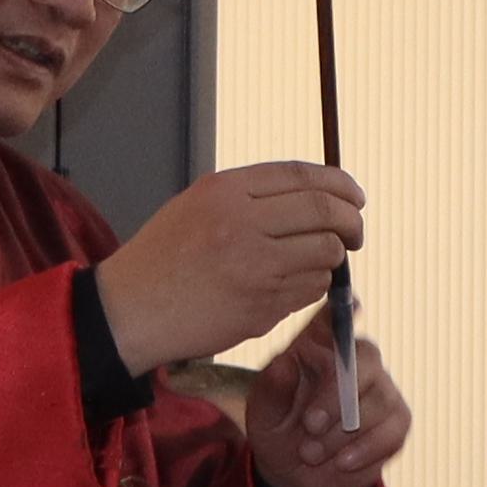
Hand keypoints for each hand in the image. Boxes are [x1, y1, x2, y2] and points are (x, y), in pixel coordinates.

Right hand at [92, 163, 366, 372]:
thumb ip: (252, 195)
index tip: (355, 198)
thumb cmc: (165, 257)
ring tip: (314, 261)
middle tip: (355, 233)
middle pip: (326, 213)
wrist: (130, 310)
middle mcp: (242, 223)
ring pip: (326, 254)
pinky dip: (313, 286)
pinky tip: (290, 285)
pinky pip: (311, 290)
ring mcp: (254, 267)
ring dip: (331, 258)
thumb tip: (319, 194)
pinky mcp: (261, 306)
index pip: (305, 176)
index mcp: (226, 190)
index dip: (341, 185)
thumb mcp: (197, 204)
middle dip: (352, 223)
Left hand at [238, 306, 409, 486]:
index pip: (335, 316)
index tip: (350, 304)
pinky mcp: (397, 420)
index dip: (344, 307)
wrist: (297, 477)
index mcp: (317, 346)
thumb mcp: (262, 414)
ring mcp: (381, 389)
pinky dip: (365, 450)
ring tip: (310, 453)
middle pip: (364, 358)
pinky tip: (341, 463)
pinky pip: (392, 431)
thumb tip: (285, 363)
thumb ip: (271, 390)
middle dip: (338, 395)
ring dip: (342, 433)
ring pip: (378, 400)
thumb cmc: (278, 431)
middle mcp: (354, 360)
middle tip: (310, 425)